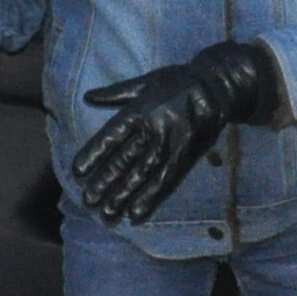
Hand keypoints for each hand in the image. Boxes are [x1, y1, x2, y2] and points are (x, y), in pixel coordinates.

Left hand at [70, 41, 280, 225]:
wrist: (218, 87)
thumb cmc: (177, 82)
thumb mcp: (144, 82)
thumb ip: (114, 93)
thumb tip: (87, 97)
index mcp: (139, 111)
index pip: (111, 136)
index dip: (94, 154)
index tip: (77, 171)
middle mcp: (153, 130)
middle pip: (124, 160)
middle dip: (105, 182)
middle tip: (88, 201)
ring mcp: (171, 145)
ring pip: (142, 175)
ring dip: (123, 196)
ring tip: (107, 213)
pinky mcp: (186, 158)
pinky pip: (166, 182)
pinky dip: (150, 199)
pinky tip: (136, 213)